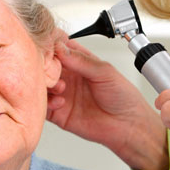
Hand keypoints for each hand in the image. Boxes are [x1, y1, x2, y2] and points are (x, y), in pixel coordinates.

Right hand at [47, 38, 168, 169]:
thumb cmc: (123, 97)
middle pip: (44, 65)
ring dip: (45, 84)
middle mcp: (68, 76)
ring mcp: (62, 94)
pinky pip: (43, 106)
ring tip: (60, 87)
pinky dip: (47, 103)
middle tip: (48, 68)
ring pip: (41, 85)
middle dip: (43, 65)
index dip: (50, 45)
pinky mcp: (59, 113)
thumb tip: (60, 48)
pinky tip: (60, 102)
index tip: (46, 47)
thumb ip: (81, 60)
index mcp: (79, 61)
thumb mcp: (105, 71)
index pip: (57, 47)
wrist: (128, 125)